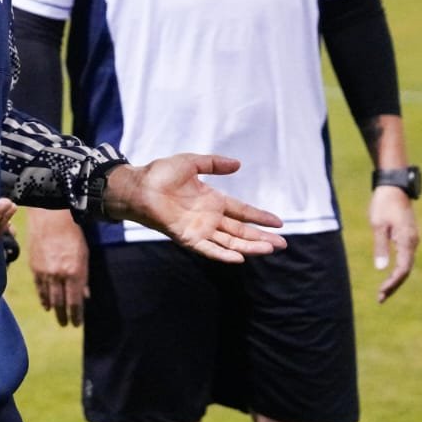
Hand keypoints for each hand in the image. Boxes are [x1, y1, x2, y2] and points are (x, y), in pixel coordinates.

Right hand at [27, 206, 87, 326]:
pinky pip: (39, 288)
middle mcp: (59, 276)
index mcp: (74, 273)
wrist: (50, 218)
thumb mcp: (84, 256)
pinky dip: (43, 298)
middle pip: (61, 304)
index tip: (77, 324)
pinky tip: (46, 305)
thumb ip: (84, 278)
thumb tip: (85, 296)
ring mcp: (45, 273)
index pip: (75, 303)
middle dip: (64, 316)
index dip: (76, 316)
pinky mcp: (34, 268)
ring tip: (57, 317)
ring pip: (49, 298)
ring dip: (54, 310)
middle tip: (66, 324)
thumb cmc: (72, 236)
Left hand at [102, 154, 286, 262]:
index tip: (279, 223)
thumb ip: (214, 163)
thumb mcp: (191, 162)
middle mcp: (210, 218)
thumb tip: (238, 164)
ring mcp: (200, 229)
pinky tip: (240, 259)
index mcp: (213, 200)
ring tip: (270, 249)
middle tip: (283, 244)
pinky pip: (208, 249)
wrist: (139, 185)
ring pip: (230, 242)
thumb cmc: (160, 173)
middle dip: (262, 237)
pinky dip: (223, 255)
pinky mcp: (188, 237)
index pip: (242, 211)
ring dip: (249, 247)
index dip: (260, 217)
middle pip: (241, 231)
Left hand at [369, 185, 417, 302]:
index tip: (381, 293)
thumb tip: (381, 268)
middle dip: (394, 285)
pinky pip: (405, 256)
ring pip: (406, 264)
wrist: (393, 186)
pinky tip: (389, 273)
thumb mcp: (378, 225)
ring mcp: (412, 239)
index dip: (392, 283)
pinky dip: (398, 267)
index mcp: (407, 241)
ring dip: (396, 278)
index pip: (403, 269)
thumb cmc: (384, 204)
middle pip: (406, 270)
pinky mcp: (408, 235)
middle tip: (381, 297)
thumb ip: (380, 246)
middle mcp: (413, 242)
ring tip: (384, 290)